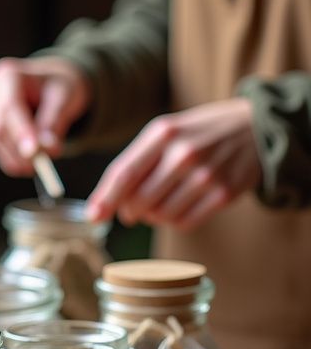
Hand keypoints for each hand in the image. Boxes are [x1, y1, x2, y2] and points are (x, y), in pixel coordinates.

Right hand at [0, 56, 92, 176]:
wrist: (52, 84)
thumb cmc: (60, 87)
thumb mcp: (65, 99)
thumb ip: (55, 122)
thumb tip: (48, 149)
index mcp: (9, 74)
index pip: (10, 106)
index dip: (20, 131)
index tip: (33, 153)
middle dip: (19, 150)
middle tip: (42, 166)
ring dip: (16, 158)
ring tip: (41, 165)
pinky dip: (12, 158)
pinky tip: (29, 164)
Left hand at [87, 98, 260, 229]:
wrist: (254, 127)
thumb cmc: (199, 131)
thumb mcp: (166, 131)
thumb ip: (138, 161)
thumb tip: (112, 203)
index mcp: (163, 133)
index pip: (124, 173)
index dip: (105, 199)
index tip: (93, 216)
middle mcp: (184, 153)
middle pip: (140, 200)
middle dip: (130, 210)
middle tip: (132, 210)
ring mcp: (206, 175)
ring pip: (161, 215)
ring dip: (153, 217)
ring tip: (159, 203)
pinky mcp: (223, 194)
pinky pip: (184, 222)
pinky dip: (174, 221)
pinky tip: (178, 207)